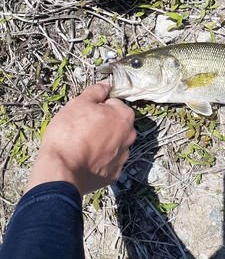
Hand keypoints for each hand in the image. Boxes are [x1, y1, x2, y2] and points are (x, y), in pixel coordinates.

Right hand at [24, 81, 135, 196]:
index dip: (98, 106)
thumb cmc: (70, 134)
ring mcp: (122, 157)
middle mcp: (129, 136)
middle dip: (102, 124)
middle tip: (82, 128)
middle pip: (115, 124)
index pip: (113, 103)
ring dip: (101, 142)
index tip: (85, 113)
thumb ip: (96, 91)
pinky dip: (99, 160)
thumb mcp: (79, 104)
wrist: (62, 169)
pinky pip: (107, 162)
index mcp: (124, 116)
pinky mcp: (113, 174)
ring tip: (81, 145)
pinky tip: (84, 159)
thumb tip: (106, 84)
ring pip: (112, 143)